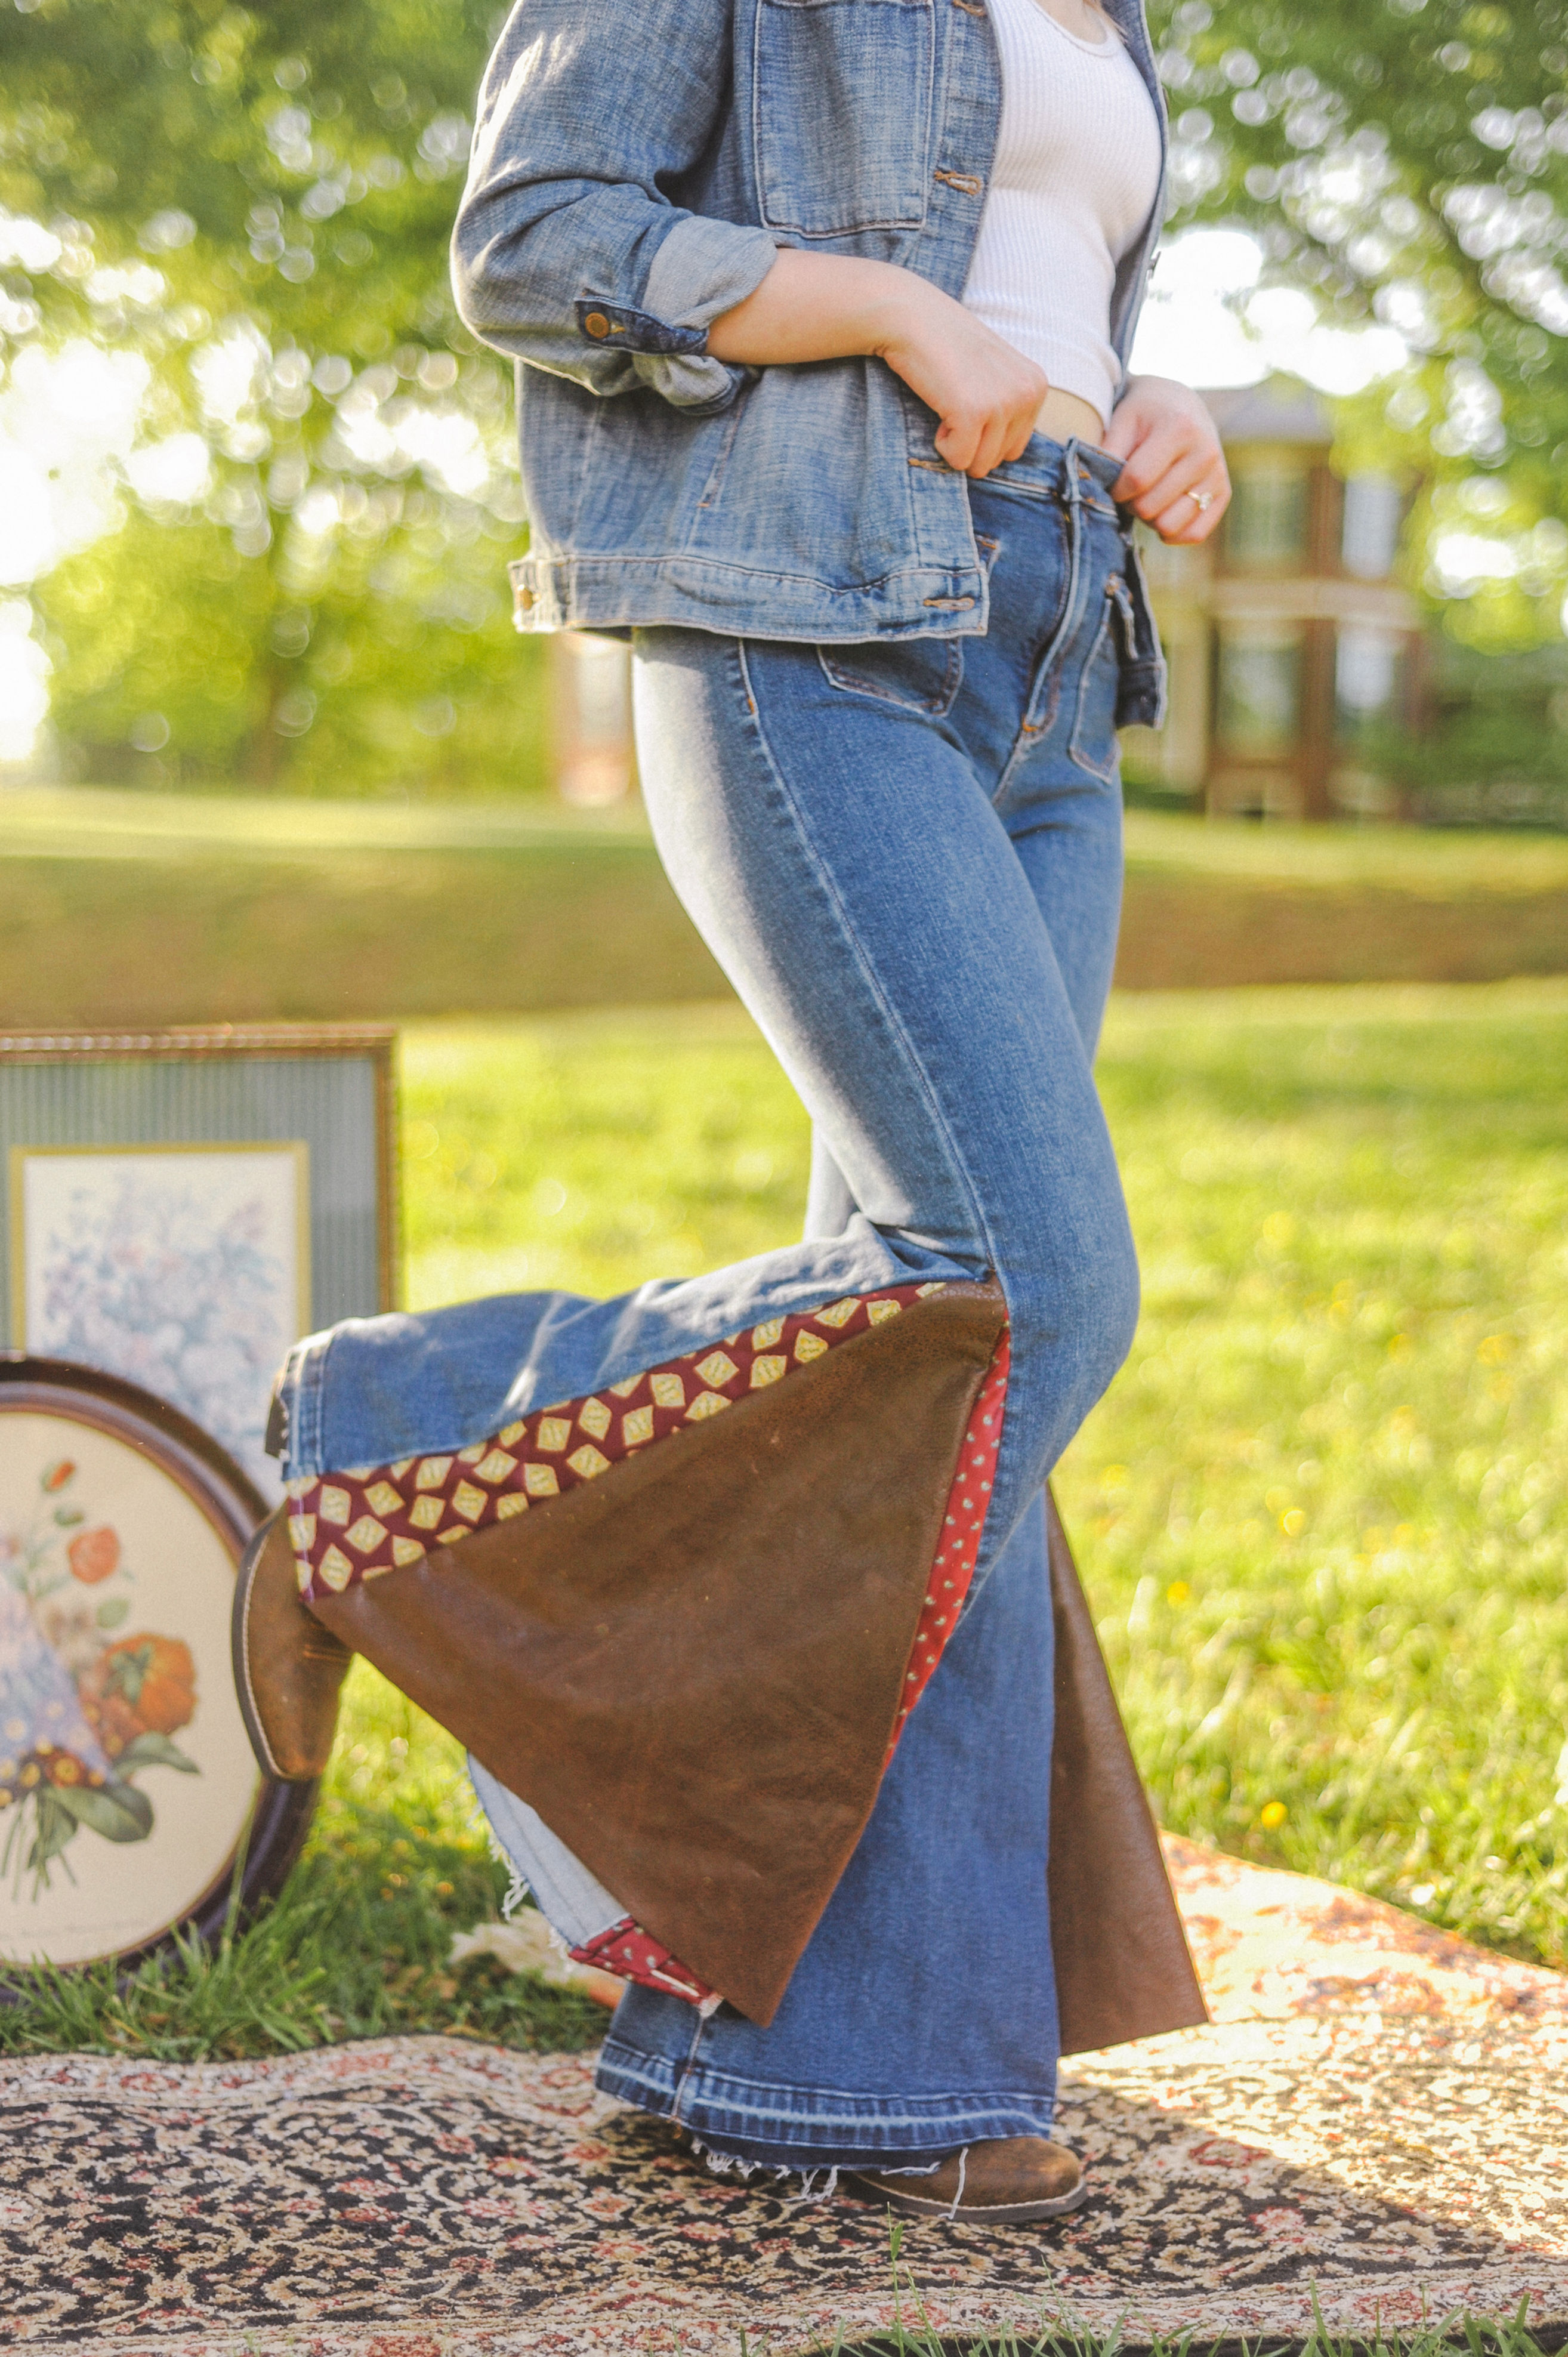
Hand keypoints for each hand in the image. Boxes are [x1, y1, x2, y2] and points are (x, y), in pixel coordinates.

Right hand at [875, 280, 1049, 479]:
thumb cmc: (945, 343)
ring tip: (946, 402)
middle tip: (954, 401)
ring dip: (955, 444)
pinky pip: (958, 459)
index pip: (1014, 447)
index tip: (967, 399)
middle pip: (998, 459)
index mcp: (1036, 385)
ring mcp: (1003, 403)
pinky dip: (941, 444)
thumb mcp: (993, 370)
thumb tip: (1002, 455)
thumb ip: (1007, 403)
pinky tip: (939, 406)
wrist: (911, 316)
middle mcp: (1027, 394)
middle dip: (971, 443)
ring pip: (979, 464)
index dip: (983, 435)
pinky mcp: (973, 413)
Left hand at [1103, 375, 1229, 543]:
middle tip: (1130, 489)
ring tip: (1147, 496)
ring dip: (1149, 519)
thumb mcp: (1122, 420)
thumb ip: (1108, 453)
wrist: (1182, 404)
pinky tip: (1163, 512)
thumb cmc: (1145, 415)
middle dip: (1130, 503)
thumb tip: (1097, 489)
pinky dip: (1172, 533)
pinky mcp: (1224, 494)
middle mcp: (1205, 453)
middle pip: (1150, 506)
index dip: (1116, 489)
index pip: (1137, 479)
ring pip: (1169, 525)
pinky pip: (1194, 534)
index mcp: (1180, 429)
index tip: (1113, 482)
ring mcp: (1218, 475)